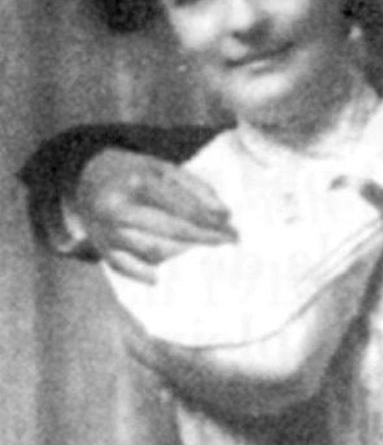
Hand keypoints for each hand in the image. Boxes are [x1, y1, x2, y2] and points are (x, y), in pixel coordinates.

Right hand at [75, 149, 236, 282]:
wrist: (88, 177)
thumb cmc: (134, 172)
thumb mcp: (163, 167)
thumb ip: (195, 187)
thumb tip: (223, 214)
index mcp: (137, 182)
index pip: (182, 207)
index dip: (210, 220)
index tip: (232, 228)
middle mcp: (119, 208)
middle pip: (171, 231)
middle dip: (205, 237)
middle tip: (229, 241)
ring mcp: (107, 231)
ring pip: (152, 251)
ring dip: (182, 254)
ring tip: (202, 251)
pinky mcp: (100, 248)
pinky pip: (125, 267)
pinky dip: (144, 273)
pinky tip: (161, 277)